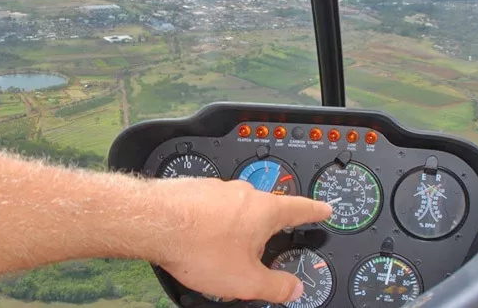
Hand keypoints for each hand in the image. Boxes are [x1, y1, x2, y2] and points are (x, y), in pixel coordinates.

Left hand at [152, 178, 332, 303]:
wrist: (153, 223)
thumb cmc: (198, 246)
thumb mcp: (245, 281)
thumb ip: (275, 287)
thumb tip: (294, 290)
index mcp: (265, 211)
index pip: (300, 208)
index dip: (315, 211)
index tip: (324, 209)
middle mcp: (244, 194)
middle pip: (264, 212)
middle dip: (264, 233)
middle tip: (258, 252)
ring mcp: (217, 189)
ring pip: (235, 211)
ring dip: (233, 231)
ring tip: (220, 254)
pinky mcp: (193, 191)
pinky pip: (210, 210)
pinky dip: (210, 226)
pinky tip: (199, 244)